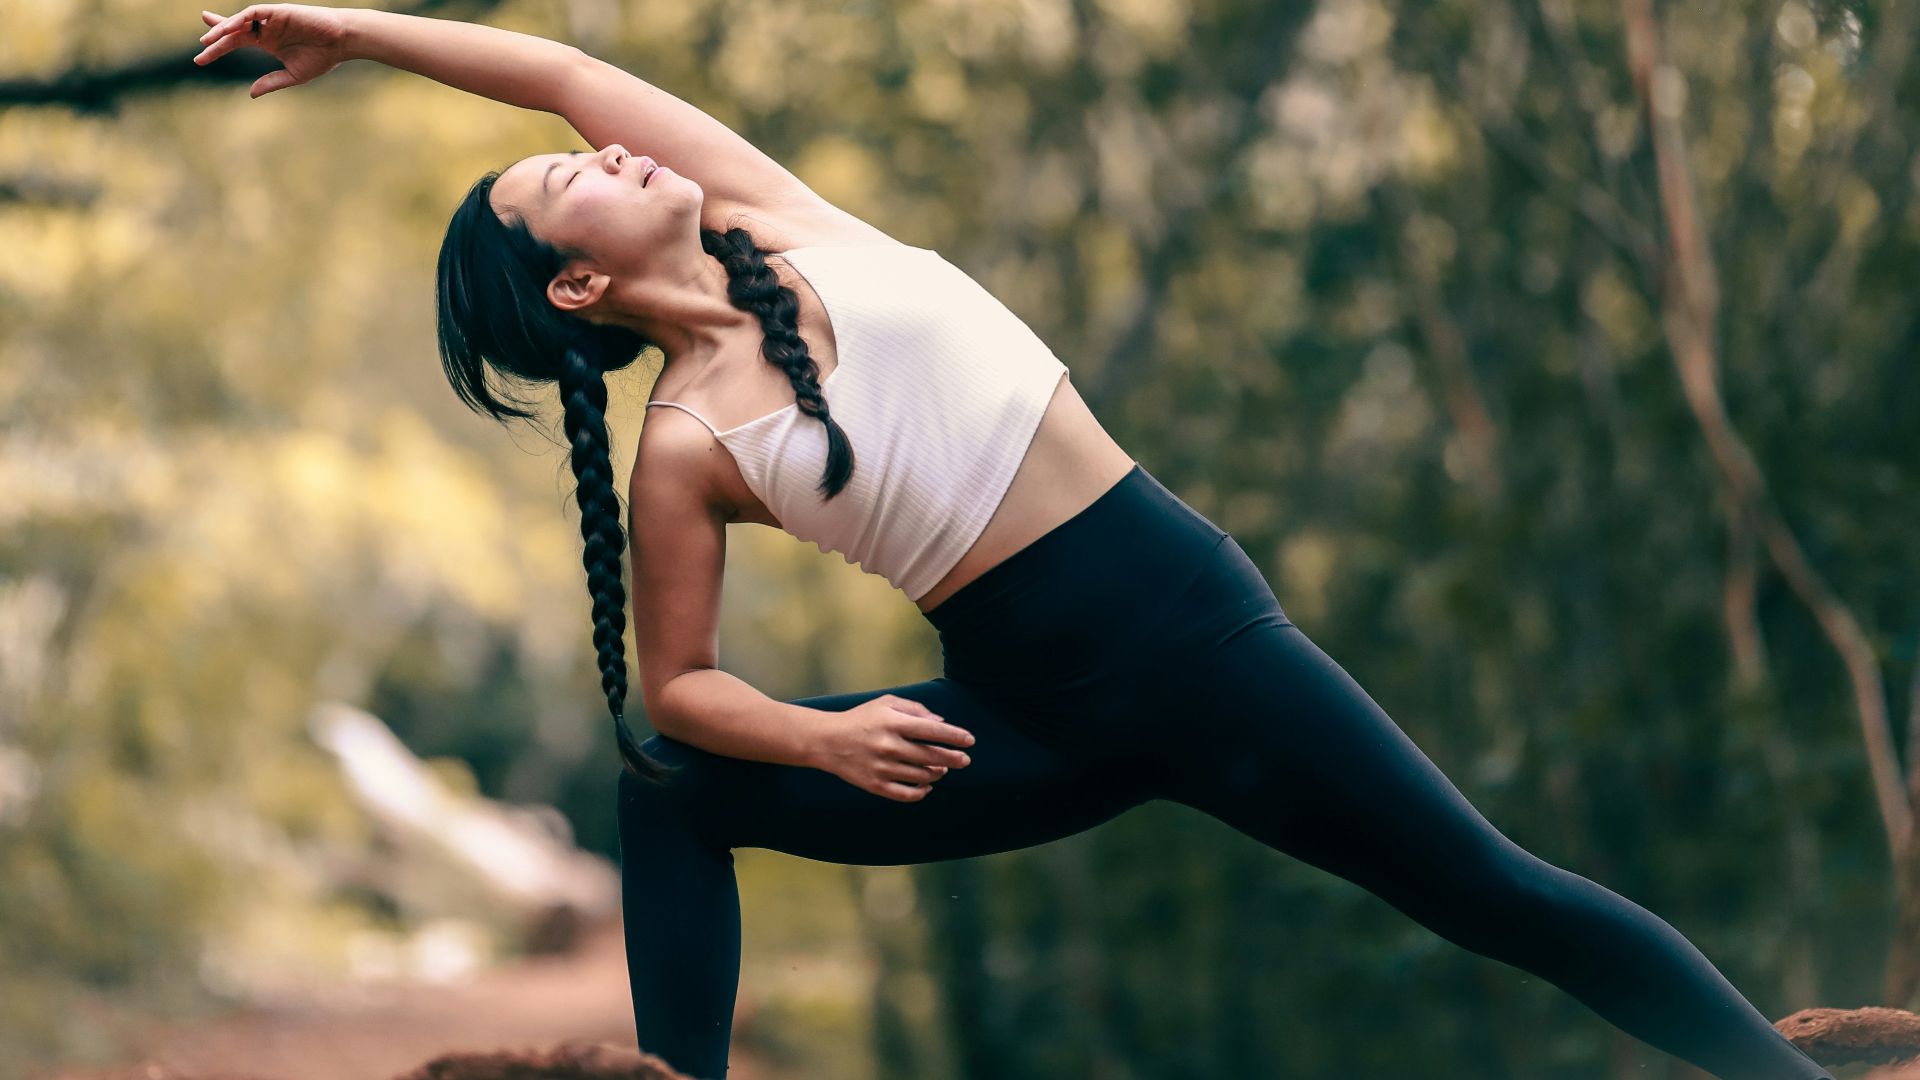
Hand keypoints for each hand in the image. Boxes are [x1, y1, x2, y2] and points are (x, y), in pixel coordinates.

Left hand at [194, 5, 352, 97]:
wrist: (343, 42)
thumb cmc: (323, 57)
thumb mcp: (293, 75)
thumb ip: (272, 82)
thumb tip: (251, 93)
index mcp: (268, 42)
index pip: (237, 40)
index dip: (218, 46)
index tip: (201, 58)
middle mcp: (266, 29)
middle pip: (233, 29)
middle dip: (216, 36)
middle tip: (201, 45)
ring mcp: (271, 19)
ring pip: (240, 21)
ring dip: (223, 29)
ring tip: (209, 40)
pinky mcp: (278, 11)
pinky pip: (254, 12)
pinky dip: (240, 19)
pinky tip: (229, 28)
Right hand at [815, 694, 975, 801]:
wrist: (827, 741)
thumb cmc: (862, 718)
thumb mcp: (886, 703)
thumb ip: (915, 710)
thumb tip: (942, 723)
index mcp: (892, 722)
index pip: (932, 731)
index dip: (955, 736)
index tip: (970, 741)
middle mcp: (888, 746)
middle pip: (931, 756)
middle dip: (954, 759)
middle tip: (965, 760)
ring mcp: (882, 768)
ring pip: (922, 776)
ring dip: (937, 773)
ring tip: (942, 769)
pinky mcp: (875, 785)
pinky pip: (907, 794)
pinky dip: (922, 791)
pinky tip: (927, 785)